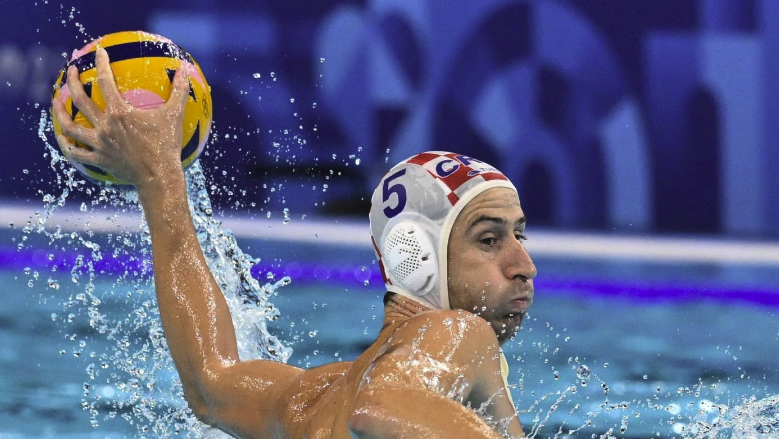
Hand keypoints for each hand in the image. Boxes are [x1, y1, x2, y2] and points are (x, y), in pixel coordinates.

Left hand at [52, 48, 190, 188]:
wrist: (159, 176)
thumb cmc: (167, 145)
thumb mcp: (175, 116)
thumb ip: (179, 92)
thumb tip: (184, 73)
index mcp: (120, 112)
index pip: (105, 80)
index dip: (101, 63)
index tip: (99, 52)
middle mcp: (105, 126)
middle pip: (80, 100)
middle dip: (73, 82)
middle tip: (72, 71)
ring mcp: (99, 144)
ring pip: (70, 126)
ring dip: (60, 112)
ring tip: (57, 102)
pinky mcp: (99, 159)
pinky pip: (76, 153)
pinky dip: (66, 145)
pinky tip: (61, 138)